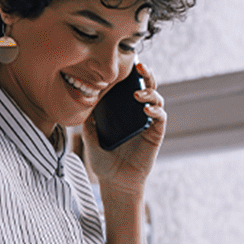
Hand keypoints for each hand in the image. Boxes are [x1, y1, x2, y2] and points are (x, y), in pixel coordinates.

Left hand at [83, 60, 166, 202]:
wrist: (115, 181)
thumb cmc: (103, 160)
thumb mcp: (89, 136)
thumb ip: (88, 119)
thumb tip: (83, 100)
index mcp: (122, 110)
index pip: (129, 86)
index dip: (130, 73)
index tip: (125, 62)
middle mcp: (137, 113)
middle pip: (146, 86)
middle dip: (146, 74)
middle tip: (139, 66)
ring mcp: (147, 122)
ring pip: (156, 98)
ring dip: (150, 92)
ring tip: (138, 94)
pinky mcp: (155, 134)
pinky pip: (160, 117)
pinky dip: (156, 110)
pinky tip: (146, 109)